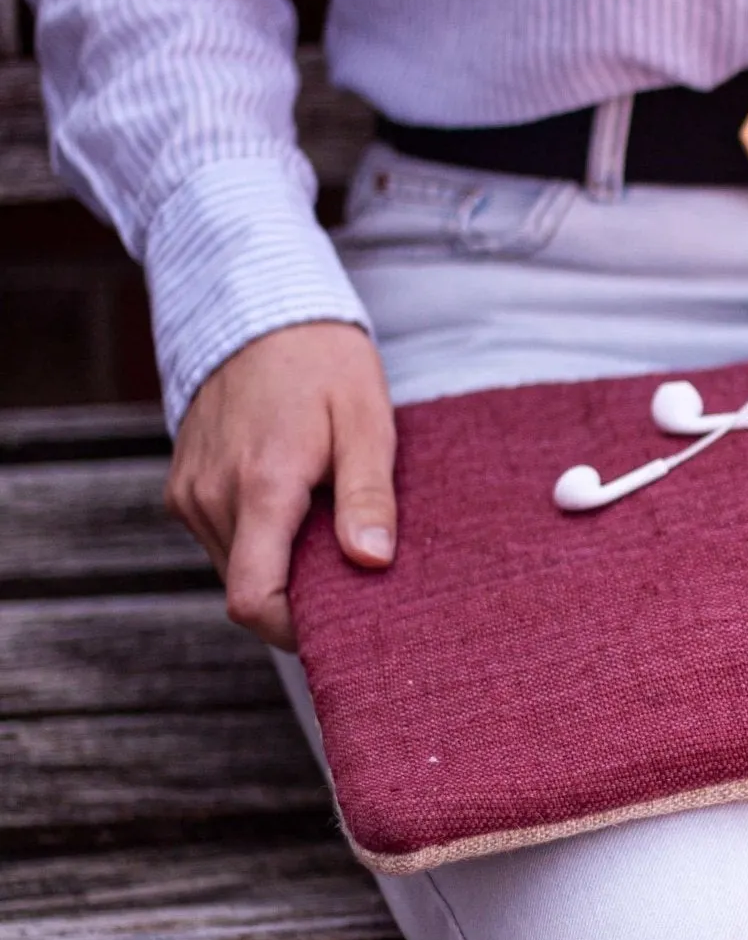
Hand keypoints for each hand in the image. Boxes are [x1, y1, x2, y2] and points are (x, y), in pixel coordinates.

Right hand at [166, 321, 395, 650]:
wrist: (260, 310)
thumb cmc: (324, 363)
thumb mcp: (367, 421)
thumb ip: (369, 495)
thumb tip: (372, 561)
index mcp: (261, 486)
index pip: (253, 598)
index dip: (295, 630)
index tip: (342, 624)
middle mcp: (211, 496)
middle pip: (247, 588)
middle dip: (300, 594)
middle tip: (353, 568)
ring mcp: (189, 491)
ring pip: (233, 566)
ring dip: (280, 565)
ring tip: (326, 524)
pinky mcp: (183, 486)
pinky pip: (222, 538)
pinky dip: (259, 540)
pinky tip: (297, 508)